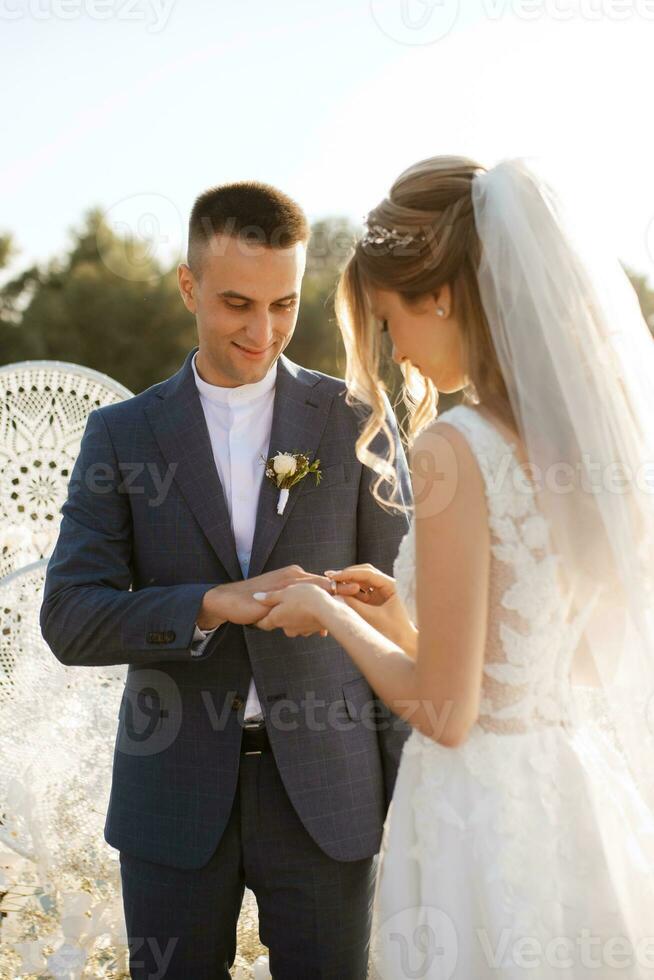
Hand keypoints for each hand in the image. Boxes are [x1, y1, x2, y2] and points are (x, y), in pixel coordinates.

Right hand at [197, 565, 359, 628]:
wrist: (228, 600)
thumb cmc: (254, 605)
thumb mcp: (281, 610)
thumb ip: (301, 615)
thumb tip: (322, 629)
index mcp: (294, 576)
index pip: (322, 581)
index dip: (340, 586)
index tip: (360, 590)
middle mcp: (291, 576)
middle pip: (321, 581)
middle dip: (341, 587)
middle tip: (360, 591)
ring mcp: (282, 583)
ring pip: (310, 588)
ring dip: (329, 595)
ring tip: (348, 600)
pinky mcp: (273, 592)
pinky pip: (293, 598)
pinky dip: (308, 604)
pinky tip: (320, 608)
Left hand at [251, 582, 334, 637]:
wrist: (329, 610)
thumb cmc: (305, 598)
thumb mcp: (285, 592)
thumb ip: (270, 596)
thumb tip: (256, 597)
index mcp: (276, 618)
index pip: (262, 623)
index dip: (259, 618)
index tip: (258, 614)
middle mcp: (286, 628)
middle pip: (279, 622)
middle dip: (281, 614)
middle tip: (285, 602)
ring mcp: (300, 630)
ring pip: (294, 623)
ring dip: (296, 615)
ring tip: (303, 602)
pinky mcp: (313, 629)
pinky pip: (308, 623)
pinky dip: (309, 617)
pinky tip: (314, 607)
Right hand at [324, 564, 417, 656]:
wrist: (406, 646)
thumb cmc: (393, 633)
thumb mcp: (370, 618)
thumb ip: (354, 605)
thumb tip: (337, 593)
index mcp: (393, 586)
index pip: (368, 573)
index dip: (349, 573)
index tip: (334, 576)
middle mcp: (388, 585)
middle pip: (365, 573)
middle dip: (347, 574)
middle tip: (330, 577)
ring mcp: (382, 592)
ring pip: (362, 581)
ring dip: (348, 582)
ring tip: (333, 585)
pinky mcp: (377, 600)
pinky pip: (362, 591)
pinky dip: (351, 592)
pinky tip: (339, 593)